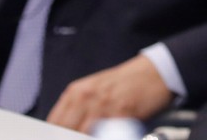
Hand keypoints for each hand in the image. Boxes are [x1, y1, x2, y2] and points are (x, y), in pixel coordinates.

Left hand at [46, 54, 174, 132]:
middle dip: (68, 137)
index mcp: (75, 92)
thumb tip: (60, 130)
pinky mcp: (121, 112)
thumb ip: (75, 110)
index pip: (53, 124)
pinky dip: (104, 136)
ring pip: (82, 134)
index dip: (54, 135)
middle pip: (65, 131)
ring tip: (97, 134)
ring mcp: (103, 104)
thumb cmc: (123, 85)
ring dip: (85, 136)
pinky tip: (110, 134)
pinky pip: (105, 134)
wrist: (153, 73)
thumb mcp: (93, 91)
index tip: (56, 137)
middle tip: (83, 136)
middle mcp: (85, 96)